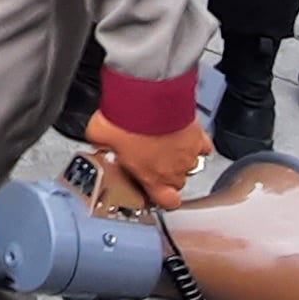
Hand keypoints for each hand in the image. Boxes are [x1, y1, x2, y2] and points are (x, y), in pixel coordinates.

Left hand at [83, 109, 208, 210]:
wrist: (150, 98)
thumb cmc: (127, 120)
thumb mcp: (100, 134)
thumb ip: (100, 144)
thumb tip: (95, 139)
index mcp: (151, 178)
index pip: (166, 202)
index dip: (161, 197)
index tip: (152, 190)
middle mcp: (173, 170)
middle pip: (176, 182)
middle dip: (164, 172)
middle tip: (150, 158)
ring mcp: (188, 155)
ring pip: (189, 164)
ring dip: (178, 157)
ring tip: (165, 143)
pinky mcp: (198, 137)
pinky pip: (202, 146)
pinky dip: (195, 142)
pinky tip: (185, 135)